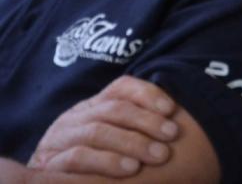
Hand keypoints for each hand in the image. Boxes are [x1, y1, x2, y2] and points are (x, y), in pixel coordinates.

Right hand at [28, 76, 179, 176]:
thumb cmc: (95, 162)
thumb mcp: (114, 139)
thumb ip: (135, 128)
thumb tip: (176, 117)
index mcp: (93, 106)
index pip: (122, 87)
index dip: (148, 94)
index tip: (172, 109)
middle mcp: (75, 117)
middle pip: (114, 109)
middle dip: (147, 121)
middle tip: (172, 135)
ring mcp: (59, 139)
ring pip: (97, 131)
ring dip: (131, 142)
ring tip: (158, 155)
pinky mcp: (48, 164)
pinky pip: (77, 158)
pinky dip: (107, 162)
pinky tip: (130, 169)